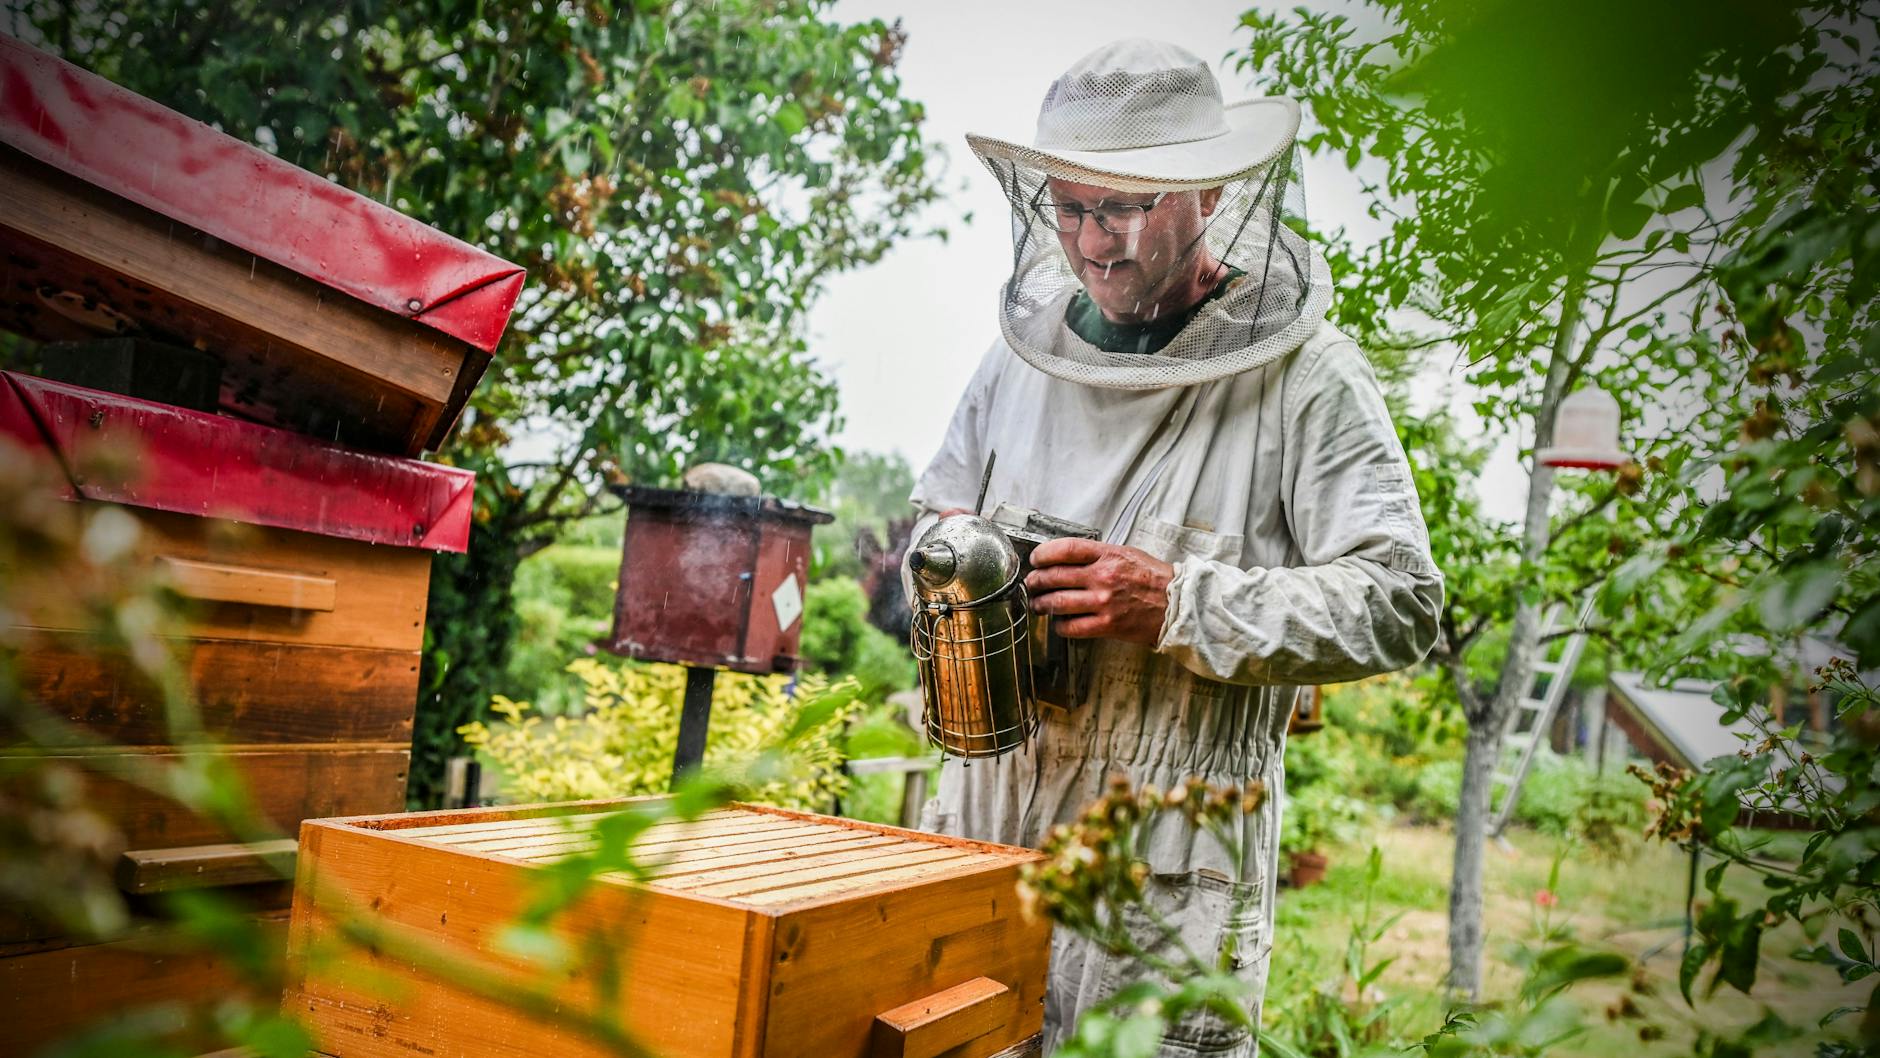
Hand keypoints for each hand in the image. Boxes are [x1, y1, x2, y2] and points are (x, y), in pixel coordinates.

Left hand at [1024, 538, 1174, 644]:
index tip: (1036, 559)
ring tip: (1039, 605)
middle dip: (1036, 581)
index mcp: (1108, 554)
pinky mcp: (1107, 625)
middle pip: (1055, 576)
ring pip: (1058, 603)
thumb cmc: (1154, 579)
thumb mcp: (1128, 554)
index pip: (1065, 549)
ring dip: (1042, 604)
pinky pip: (1072, 626)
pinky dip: (1060, 625)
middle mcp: (1103, 576)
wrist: (1178, 605)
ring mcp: (1104, 602)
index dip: (1043, 554)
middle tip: (1032, 584)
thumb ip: (1099, 554)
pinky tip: (1060, 622)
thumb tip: (1067, 557)